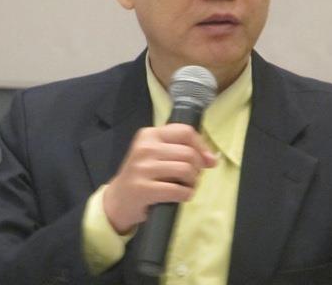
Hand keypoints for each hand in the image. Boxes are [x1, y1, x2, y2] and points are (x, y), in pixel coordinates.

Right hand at [102, 123, 217, 233]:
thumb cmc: (143, 175)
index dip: (201, 146)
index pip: (185, 132)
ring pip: (186, 170)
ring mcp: (142, 168)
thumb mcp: (157, 155)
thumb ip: (182, 151)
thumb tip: (213, 159)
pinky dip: (186, 194)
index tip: (207, 160)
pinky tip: (181, 196)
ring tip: (186, 186)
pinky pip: (177, 190)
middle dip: (197, 168)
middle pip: (189, 153)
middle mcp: (145, 148)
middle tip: (191, 178)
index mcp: (149, 134)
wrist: (118, 200)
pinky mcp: (143, 189)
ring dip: (193, 182)